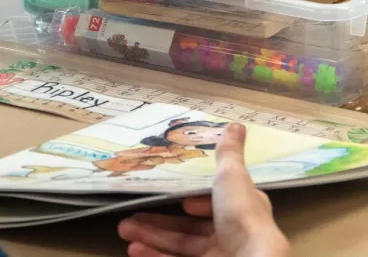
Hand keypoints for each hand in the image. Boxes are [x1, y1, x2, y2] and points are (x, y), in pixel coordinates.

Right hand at [118, 123, 288, 256]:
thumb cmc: (241, 215)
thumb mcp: (232, 176)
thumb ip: (229, 154)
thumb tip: (235, 124)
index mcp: (243, 209)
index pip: (219, 204)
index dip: (199, 202)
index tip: (181, 199)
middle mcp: (232, 233)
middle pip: (192, 228)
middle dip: (160, 221)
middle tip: (132, 215)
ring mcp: (218, 255)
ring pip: (180, 246)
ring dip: (151, 236)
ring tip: (124, 228)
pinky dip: (154, 256)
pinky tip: (133, 250)